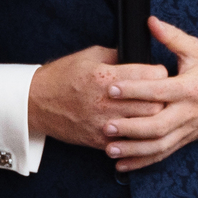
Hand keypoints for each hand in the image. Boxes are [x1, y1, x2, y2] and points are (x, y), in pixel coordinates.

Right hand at [27, 45, 168, 151]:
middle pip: (154, 103)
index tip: (158, 73)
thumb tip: (139, 56)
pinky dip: (136, 134)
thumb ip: (116, 56)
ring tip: (151, 111)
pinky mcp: (99, 140)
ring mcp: (103, 123)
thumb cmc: (62, 76)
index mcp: (105, 76)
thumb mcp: (89, 56)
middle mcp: (106, 101)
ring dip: (151, 117)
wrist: (36, 103)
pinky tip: (137, 126)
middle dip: (161, 97)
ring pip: (146, 125)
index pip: (151, 76)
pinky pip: (129, 141)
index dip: (159, 73)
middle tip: (160, 94)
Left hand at [98, 18, 197, 171]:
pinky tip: (122, 165)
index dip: (135, 90)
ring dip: (134, 150)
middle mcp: (188, 112)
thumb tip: (150, 22)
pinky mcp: (184, 140)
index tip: (111, 88)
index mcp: (190, 88)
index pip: (159, 91)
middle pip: (159, 125)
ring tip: (110, 149)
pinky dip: (142, 162)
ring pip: (160, 145)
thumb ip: (171, 37)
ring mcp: (186, 129)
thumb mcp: (196, 49)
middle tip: (106, 125)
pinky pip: (162, 154)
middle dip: (131, 128)